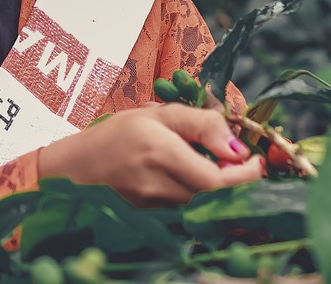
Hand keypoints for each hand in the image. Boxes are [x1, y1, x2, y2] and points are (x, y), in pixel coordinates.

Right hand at [37, 103, 265, 205]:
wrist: (74, 168)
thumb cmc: (116, 134)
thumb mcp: (158, 114)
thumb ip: (200, 123)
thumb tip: (238, 145)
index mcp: (161, 151)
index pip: (218, 179)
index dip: (245, 175)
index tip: (256, 161)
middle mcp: (158, 184)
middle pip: (215, 195)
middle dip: (237, 180)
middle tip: (245, 162)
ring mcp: (154, 206)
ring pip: (203, 202)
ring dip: (218, 187)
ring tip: (214, 164)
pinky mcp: (152, 217)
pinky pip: (187, 207)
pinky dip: (198, 194)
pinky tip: (192, 177)